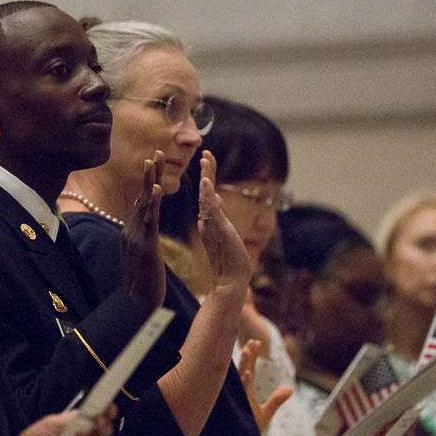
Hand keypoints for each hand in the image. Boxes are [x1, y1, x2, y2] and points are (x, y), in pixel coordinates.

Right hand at [119, 150, 165, 312]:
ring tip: (154, 161)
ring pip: (143, 204)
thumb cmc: (142, 286)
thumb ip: (142, 242)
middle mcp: (130, 231)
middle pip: (141, 196)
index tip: (153, 163)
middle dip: (149, 174)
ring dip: (148, 181)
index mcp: (132, 232)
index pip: (142, 202)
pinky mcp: (143, 246)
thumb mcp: (141, 258)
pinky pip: (148, 220)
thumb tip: (142, 234)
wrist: (135, 306)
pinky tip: (155, 189)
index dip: (148, 182)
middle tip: (155, 152)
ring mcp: (135, 237)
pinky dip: (151, 203)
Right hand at [197, 150, 252, 291]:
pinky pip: (211, 209)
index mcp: (208, 222)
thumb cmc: (230, 262)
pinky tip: (206, 182)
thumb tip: (217, 200)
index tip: (207, 161)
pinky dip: (207, 194)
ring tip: (206, 160)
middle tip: (206, 153)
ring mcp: (211, 225)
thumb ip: (219, 217)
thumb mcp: (225, 234)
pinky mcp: (218, 229)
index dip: (207, 177)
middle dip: (207, 171)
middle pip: (206, 191)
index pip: (207, 195)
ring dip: (206, 177)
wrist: (230, 281)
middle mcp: (207, 221)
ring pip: (207, 197)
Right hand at [238, 339, 292, 432]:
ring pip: (240, 378)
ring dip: (244, 364)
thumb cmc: (247, 430)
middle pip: (244, 369)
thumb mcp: (265, 414)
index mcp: (245, 391)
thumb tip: (290, 388)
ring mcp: (237, 399)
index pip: (249, 369)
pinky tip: (247, 374)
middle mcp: (239, 392)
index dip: (252, 355)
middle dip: (248, 355)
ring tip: (247, 351)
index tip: (256, 341)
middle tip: (252, 342)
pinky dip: (244, 383)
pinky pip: (240, 393)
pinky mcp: (235, 407)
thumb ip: (276, 401)